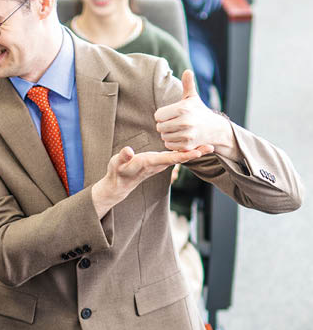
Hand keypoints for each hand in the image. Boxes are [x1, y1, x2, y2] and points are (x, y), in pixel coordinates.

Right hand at [92, 145, 211, 218]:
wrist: (120, 184)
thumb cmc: (118, 172)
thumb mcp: (117, 163)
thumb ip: (123, 157)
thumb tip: (128, 151)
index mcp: (150, 162)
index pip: (171, 158)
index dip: (185, 155)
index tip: (198, 151)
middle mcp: (159, 164)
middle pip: (181, 158)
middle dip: (196, 152)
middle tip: (212, 146)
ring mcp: (160, 163)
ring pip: (180, 157)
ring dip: (194, 152)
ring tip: (208, 145)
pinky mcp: (159, 162)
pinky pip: (176, 156)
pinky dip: (186, 152)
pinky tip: (193, 146)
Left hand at [154, 70, 237, 159]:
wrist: (215, 129)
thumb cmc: (199, 111)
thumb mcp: (193, 98)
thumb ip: (188, 84)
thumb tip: (187, 71)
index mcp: (183, 109)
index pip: (158, 115)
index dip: (162, 115)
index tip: (170, 114)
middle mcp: (185, 122)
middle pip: (159, 127)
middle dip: (164, 125)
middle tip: (173, 122)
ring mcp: (187, 135)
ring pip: (163, 136)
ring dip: (167, 134)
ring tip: (177, 129)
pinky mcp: (187, 145)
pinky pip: (169, 145)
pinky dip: (172, 142)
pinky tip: (179, 137)